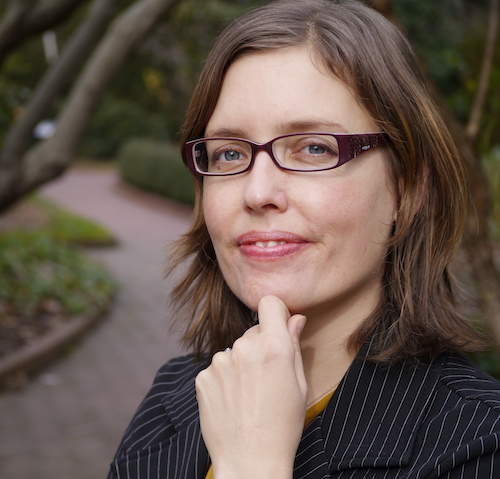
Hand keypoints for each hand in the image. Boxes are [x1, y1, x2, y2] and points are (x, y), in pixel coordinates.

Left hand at [195, 295, 307, 478]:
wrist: (250, 462)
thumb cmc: (283, 426)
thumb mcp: (299, 385)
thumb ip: (294, 345)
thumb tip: (296, 318)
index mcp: (274, 347)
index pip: (270, 302)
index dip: (276, 312)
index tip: (279, 326)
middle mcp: (244, 348)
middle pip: (253, 330)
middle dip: (261, 345)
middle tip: (267, 377)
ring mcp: (220, 362)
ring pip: (235, 350)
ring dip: (241, 363)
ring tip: (249, 394)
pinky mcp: (203, 377)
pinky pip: (218, 367)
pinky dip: (225, 378)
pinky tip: (233, 401)